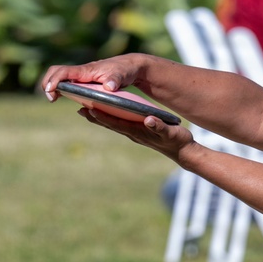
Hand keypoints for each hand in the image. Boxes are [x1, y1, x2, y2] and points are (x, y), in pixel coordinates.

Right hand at [42, 54, 141, 100]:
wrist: (130, 66)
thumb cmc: (125, 70)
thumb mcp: (122, 75)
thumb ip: (115, 80)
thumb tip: (108, 87)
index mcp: (87, 70)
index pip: (64, 71)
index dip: (54, 80)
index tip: (51, 91)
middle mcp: (81, 72)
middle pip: (56, 71)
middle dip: (48, 82)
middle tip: (51, 98)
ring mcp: (82, 76)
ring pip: (60, 76)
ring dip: (52, 86)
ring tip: (53, 98)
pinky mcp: (85, 81)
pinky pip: (67, 82)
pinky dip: (59, 88)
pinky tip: (60, 97)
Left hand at [79, 106, 194, 163]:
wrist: (183, 152)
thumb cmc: (178, 141)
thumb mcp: (171, 133)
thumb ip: (160, 127)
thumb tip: (148, 120)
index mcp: (138, 132)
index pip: (116, 123)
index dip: (103, 116)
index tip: (89, 109)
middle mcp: (133, 134)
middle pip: (110, 124)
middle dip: (95, 117)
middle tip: (79, 109)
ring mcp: (135, 134)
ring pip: (113, 124)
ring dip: (100, 118)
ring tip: (86, 110)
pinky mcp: (139, 133)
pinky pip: (120, 124)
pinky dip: (110, 118)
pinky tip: (106, 113)